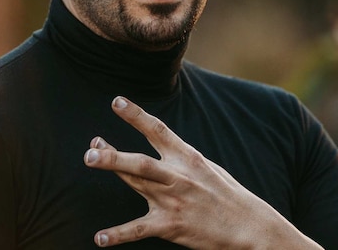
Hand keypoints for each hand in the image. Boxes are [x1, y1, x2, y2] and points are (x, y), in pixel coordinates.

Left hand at [83, 96, 322, 248]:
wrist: (249, 225)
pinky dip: (117, 234)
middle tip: (90, 147)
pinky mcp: (171, 226)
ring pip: (136, 183)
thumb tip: (160, 146)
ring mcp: (174, 201)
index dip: (136, 115)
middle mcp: (178, 176)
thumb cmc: (227, 195)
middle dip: (113, 153)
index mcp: (188, 158)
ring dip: (112, 170)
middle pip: (140, 161)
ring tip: (88, 160)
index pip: (158, 130)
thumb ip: (180, 159)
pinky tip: (100, 238)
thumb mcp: (206, 168)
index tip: (116, 101)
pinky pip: (139, 230)